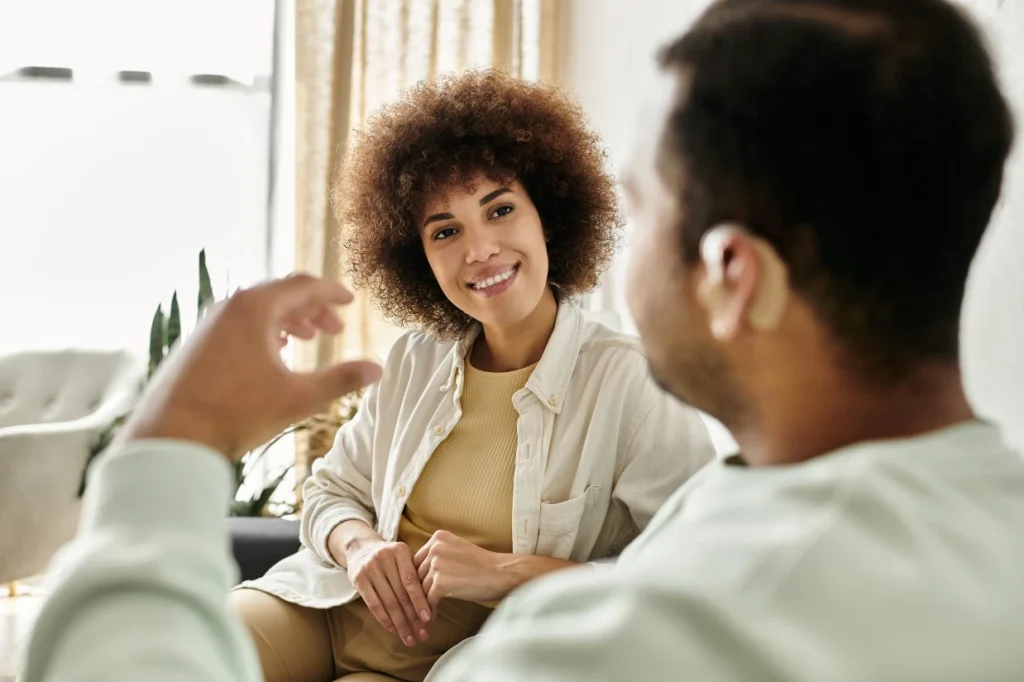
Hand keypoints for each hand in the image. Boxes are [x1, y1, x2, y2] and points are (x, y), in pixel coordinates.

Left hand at [119, 273, 381, 459]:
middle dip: (311, 310)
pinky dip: (262, 331)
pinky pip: (237, 325)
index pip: (302, 285)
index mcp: (254, 308)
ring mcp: (208, 325)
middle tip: (334, 328)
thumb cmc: (233, 414)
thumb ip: (341, 380)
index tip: (350, 300)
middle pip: (279, 295)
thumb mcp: (297, 397)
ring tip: (306, 339)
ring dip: (287, 321)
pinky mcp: (196, 344)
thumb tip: (377, 369)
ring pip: (256, 311)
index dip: (331, 292)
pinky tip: (270, 353)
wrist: (169, 436)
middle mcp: (228, 307)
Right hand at [347, 539, 432, 646]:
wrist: (361, 549)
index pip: (411, 581)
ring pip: (388, 602)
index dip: (420, 601)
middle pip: (400, 594)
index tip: (428, 619)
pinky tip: (394, 629)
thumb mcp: (404, 558)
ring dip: (400, 623)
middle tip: (422, 634)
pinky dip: (385, 619)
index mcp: (400, 551)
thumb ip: (416, 575)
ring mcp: (369, 568)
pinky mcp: (358, 579)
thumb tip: (432, 606)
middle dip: (413, 617)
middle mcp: (384, 558)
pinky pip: (374, 604)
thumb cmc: (391, 559)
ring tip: (409, 638)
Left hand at [414, 531, 512, 610]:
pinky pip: (428, 600)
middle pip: (416, 574)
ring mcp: (437, 565)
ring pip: (420, 588)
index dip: (419, 577)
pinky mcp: (441, 583)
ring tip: (425, 614)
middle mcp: (435, 548)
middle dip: (419, 591)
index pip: (417, 560)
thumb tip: (419, 572)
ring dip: (423, 602)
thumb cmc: (483, 565)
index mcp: (438, 537)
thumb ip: (438, 555)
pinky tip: (432, 618)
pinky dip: (429, 610)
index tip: (420, 590)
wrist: (502, 574)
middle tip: (419, 605)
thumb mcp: (457, 550)